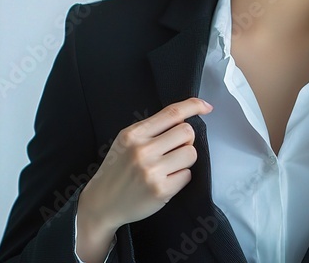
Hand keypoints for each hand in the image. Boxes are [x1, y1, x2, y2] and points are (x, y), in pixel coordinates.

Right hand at [79, 98, 213, 230]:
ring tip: (169, 166)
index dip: (193, 106)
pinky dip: (180, 177)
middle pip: (187, 132)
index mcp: (134, 134)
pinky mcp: (161, 191)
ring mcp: (152, 171)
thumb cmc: (117, 170)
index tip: (206, 107)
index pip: (172, 113)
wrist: (103, 202)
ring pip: (191, 153)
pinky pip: (187, 175)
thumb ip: (151, 129)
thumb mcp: (126, 141)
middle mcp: (143, 150)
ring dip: (185, 159)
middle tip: (174, 149)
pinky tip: (165, 180)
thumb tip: (184, 118)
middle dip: (186, 140)